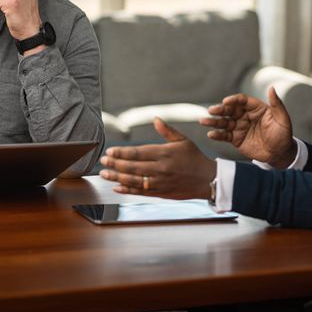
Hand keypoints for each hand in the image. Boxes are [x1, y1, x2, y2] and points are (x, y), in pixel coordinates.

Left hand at [99, 119, 216, 198]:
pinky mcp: (161, 193)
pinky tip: (116, 187)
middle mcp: (161, 168)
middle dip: (115, 163)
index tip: (110, 151)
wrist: (209, 180)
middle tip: (102, 161)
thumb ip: (167, 131)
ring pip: (133, 180)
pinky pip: (141, 192)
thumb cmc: (196, 158)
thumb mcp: (184, 141)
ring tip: (104, 174)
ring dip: (116, 177)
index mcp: (165, 153)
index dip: (121, 152)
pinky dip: (127, 190)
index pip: (137, 152)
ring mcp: (160, 182)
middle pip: (132, 166)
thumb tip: (155, 119)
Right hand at [201, 87, 295, 168]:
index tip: (226, 101)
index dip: (234, 100)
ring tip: (203, 121)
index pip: (242, 101)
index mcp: (256, 108)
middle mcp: (246, 116)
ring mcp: (240, 127)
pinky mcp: (236, 139)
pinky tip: (210, 134)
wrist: (280, 153)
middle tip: (211, 110)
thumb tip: (271, 87)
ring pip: (225, 122)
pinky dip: (217, 135)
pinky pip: (225, 135)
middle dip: (220, 110)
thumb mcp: (283, 119)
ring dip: (214, 121)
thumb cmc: (283, 134)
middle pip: (231, 110)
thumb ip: (277, 104)